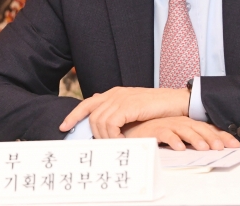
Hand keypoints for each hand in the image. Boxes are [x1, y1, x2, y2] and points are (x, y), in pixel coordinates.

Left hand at [59, 87, 189, 138]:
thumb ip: (118, 110)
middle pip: (91, 116)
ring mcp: (121, 98)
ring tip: (115, 145)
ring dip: (105, 137)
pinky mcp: (128, 105)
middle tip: (104, 146)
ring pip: (100, 122)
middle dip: (93, 134)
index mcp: (114, 93)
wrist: (175, 101)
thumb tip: (103, 117)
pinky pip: (111, 124)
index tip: (64, 126)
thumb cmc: (157, 108)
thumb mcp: (134, 108)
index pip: (88, 103)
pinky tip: (121, 141)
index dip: (74, 115)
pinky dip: (113, 135)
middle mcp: (115, 94)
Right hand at [122, 117, 239, 150]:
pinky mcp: (155, 129)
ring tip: (204, 148)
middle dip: (212, 137)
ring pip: (185, 130)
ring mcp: (168, 124)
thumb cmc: (156, 133)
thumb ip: (192, 141)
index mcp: (187, 123)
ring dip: (195, 139)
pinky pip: (165, 134)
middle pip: (200, 128)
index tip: (235, 144)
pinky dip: (173, 140)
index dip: (223, 136)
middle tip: (222, 147)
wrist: (134, 127)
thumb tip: (212, 149)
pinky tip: (180, 147)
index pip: (208, 129)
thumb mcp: (178, 136)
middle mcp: (180, 122)